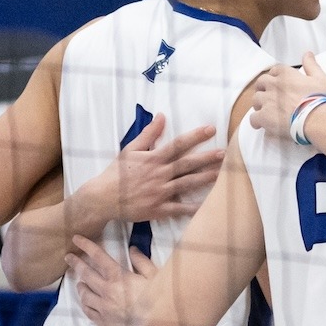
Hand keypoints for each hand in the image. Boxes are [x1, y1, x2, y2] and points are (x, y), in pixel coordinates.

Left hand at [67, 236, 158, 325]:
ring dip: (80, 285)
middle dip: (76, 263)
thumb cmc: (159, 302)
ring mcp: (104, 308)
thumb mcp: (156, 277)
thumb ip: (142, 262)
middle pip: (86, 274)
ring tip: (78, 281)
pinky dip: (84, 304)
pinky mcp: (104, 322)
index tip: (76, 239)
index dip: (86, 246)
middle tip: (68, 257)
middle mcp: (107, 291)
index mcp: (119, 277)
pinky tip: (85, 302)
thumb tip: (132, 250)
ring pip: (84, 294)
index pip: (99, 257)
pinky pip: (88, 311)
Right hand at [87, 115, 221, 224]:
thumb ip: (148, 134)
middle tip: (224, 153)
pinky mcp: (158, 209)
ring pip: (186, 184)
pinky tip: (207, 206)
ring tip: (222, 173)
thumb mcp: (130, 149)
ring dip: (205, 178)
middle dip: (206, 158)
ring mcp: (159, 192)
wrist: (102, 198)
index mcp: (153, 159)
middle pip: (187, 164)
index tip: (211, 129)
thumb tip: (162, 116)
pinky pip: (179, 209)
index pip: (178, 144)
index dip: (195, 136)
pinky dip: (193, 208)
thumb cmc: (116, 173)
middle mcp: (158, 174)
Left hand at [250, 53, 325, 137]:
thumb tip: (307, 53)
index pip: (274, 70)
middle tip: (270, 97)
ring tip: (267, 111)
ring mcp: (267, 100)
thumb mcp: (321, 78)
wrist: (317, 119)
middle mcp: (273, 84)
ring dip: (260, 104)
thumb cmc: (321, 99)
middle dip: (263, 88)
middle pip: (261, 83)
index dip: (275, 76)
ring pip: (255, 100)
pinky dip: (257, 121)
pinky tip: (262, 125)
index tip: (279, 82)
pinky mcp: (264, 116)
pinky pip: (253, 118)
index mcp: (286, 74)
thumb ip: (312, 65)